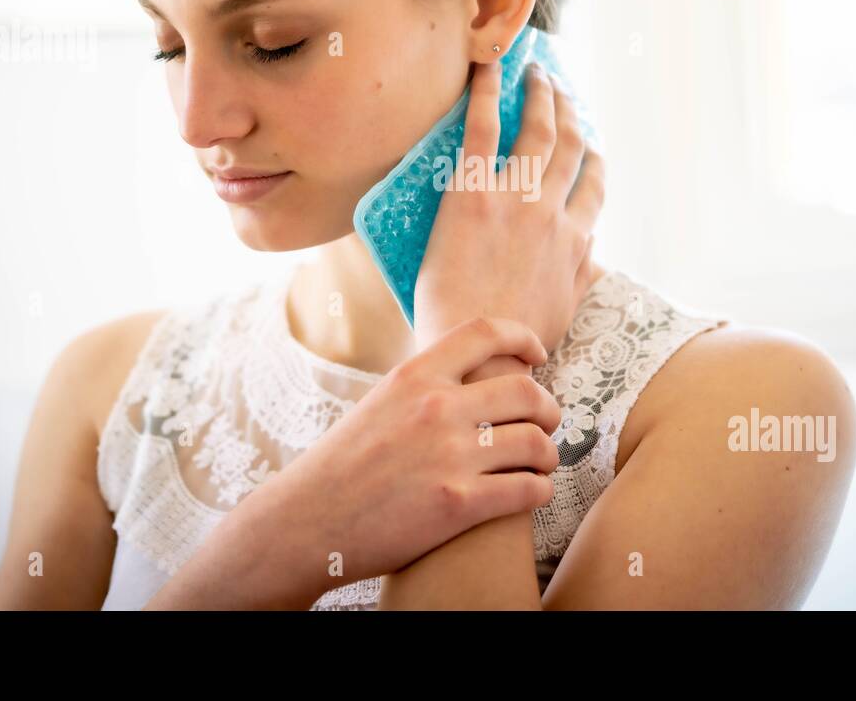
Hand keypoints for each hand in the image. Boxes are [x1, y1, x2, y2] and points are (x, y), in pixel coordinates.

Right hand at [224, 316, 562, 602]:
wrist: (306, 522)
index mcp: (414, 375)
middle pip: (527, 391)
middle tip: (546, 423)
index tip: (537, 354)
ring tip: (540, 462)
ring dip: (548, 454)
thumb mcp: (381, 402)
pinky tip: (532, 492)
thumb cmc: (345, 465)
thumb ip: (426, 385)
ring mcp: (449, 456)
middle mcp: (435, 408)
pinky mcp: (458, 504)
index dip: (523, 338)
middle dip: (549, 409)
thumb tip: (473, 372)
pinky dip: (540, 490)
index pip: (486, 332)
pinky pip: (529, 490)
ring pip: (537, 443)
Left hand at [413, 58, 604, 355]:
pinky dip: (489, 91)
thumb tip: (591, 249)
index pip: (593, 187)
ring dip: (540, 94)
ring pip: (538, 130)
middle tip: (560, 87)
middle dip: (569, 110)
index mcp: (574, 242)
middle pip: (570, 147)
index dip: (594, 156)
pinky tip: (488, 66)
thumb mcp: (563, 310)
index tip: (590, 140)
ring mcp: (516, 199)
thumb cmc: (516, 342)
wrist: (481, 354)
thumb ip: (580, 274)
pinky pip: (484, 129)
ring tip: (535, 71)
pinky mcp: (474, 193)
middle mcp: (552, 212)